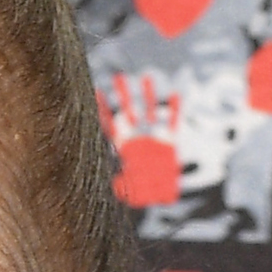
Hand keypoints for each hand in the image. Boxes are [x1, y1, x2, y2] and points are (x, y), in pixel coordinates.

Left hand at [99, 73, 182, 209]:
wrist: (162, 195)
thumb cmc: (142, 192)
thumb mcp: (129, 191)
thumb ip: (121, 187)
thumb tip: (115, 185)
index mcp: (124, 148)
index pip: (111, 125)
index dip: (104, 111)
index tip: (96, 93)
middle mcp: (137, 138)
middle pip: (129, 112)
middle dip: (124, 95)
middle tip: (118, 76)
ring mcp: (154, 137)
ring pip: (150, 111)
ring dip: (149, 95)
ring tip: (146, 77)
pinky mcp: (170, 141)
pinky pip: (173, 121)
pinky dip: (174, 109)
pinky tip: (175, 94)